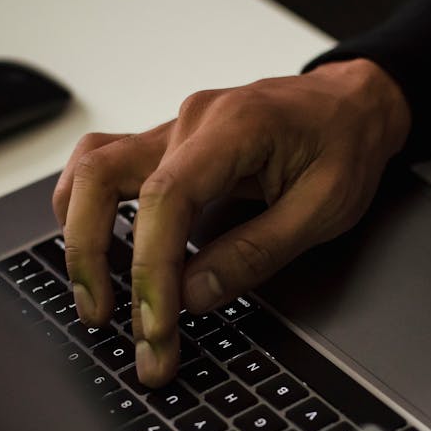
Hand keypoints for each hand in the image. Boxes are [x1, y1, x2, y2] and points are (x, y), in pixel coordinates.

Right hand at [51, 59, 409, 385]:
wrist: (351, 104)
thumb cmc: (346, 145)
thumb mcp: (324, 209)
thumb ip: (256, 253)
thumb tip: (192, 295)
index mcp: (236, 127)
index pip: (166, 199)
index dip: (152, 269)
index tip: (155, 326)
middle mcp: (190, 121)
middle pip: (102, 176)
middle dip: (92, 256)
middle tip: (105, 320)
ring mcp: (172, 129)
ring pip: (91, 169)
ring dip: (79, 234)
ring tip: (94, 297)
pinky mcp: (166, 145)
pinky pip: (103, 168)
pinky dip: (88, 212)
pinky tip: (98, 253)